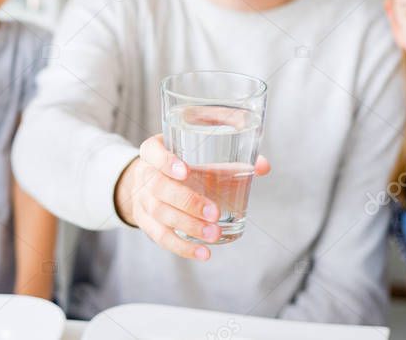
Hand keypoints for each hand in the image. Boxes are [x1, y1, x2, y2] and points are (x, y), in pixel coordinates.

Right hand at [114, 134, 269, 260]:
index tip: (186, 171)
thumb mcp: (196, 153)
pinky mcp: (146, 222)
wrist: (149, 180)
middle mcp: (144, 175)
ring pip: (161, 214)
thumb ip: (229, 158)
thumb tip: (263, 166)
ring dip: (188, 226)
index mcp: (153, 151)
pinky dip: (182, 247)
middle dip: (187, 201)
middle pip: (159, 188)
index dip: (166, 161)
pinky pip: (161, 237)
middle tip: (214, 213)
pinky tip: (203, 253)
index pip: (152, 152)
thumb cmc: (180, 163)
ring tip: (214, 235)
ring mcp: (142, 200)